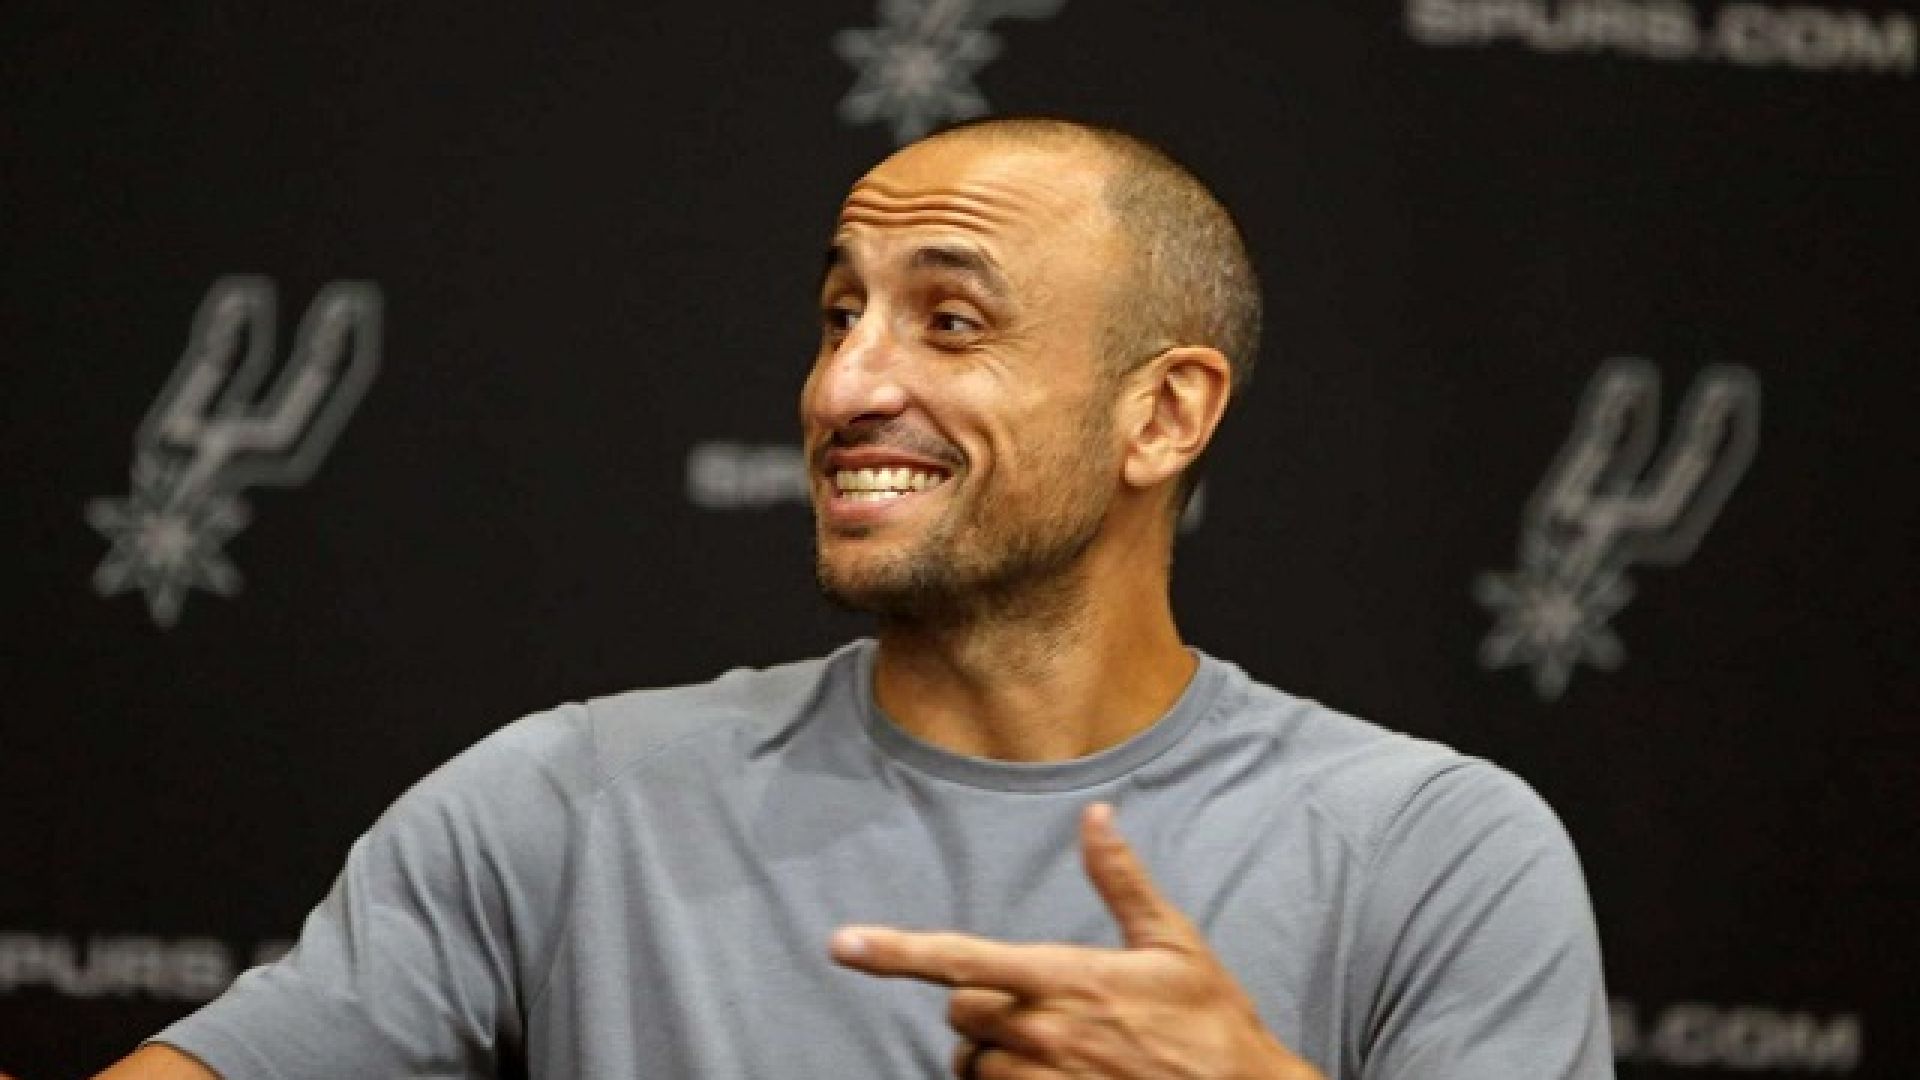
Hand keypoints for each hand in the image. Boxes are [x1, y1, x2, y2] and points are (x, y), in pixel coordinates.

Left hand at [830, 803, 1323, 1078]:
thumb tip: (1097, 816)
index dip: (895, 951)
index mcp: (1064, 979)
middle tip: (1035, 1009)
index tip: (843, 943)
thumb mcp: (1173, 943)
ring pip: (972, 1068)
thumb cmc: (1209, 1023)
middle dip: (980, 1010)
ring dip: (994, 1059)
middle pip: (959, 1015)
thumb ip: (1122, 881)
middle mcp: (1043, 1034)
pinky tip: (1045, 1078)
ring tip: (1052, 1054)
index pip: (960, 961)